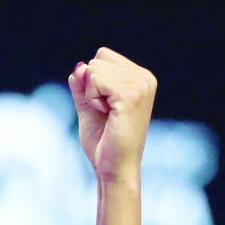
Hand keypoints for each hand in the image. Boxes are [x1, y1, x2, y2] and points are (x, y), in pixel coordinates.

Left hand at [68, 48, 156, 183]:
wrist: (114, 168)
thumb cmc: (104, 142)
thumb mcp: (89, 106)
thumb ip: (83, 85)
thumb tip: (79, 65)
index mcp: (140, 78)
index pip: (102, 56)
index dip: (93, 81)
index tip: (106, 106)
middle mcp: (145, 78)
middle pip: (97, 60)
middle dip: (91, 87)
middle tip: (106, 113)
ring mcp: (141, 85)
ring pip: (94, 69)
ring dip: (91, 95)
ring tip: (108, 115)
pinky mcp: (131, 95)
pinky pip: (94, 80)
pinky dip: (91, 99)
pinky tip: (106, 115)